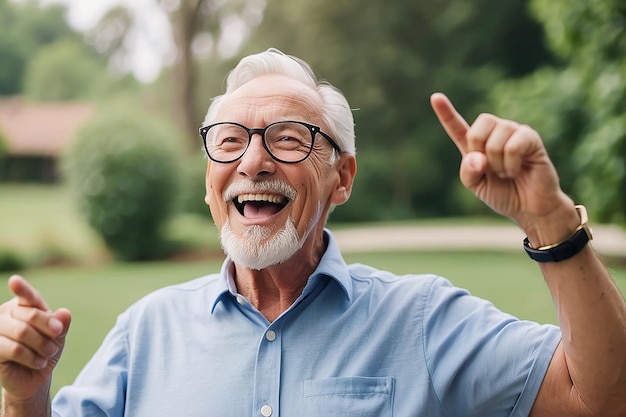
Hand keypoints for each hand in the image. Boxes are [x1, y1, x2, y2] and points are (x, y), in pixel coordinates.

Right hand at [0, 275, 70, 401]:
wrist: (34, 377)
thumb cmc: (45, 350)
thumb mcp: (57, 336)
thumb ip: (60, 323)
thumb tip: (64, 313)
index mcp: (23, 307)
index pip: (27, 297)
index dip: (22, 289)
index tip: (15, 281)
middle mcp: (6, 315)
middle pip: (30, 315)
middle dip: (49, 329)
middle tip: (57, 341)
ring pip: (22, 332)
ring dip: (41, 345)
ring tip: (49, 353)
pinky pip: (14, 349)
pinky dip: (31, 357)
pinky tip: (38, 362)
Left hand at [430, 92, 575, 234]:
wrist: (529, 207)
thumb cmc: (503, 194)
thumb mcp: (476, 186)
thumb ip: (468, 171)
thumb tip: (477, 157)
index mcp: (475, 145)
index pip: (457, 126)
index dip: (446, 112)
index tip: (436, 97)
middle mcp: (494, 133)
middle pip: (478, 128)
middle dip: (480, 151)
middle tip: (491, 168)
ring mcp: (513, 132)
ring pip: (495, 139)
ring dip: (498, 163)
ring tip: (507, 172)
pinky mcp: (531, 138)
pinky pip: (513, 146)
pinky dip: (511, 164)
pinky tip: (518, 170)